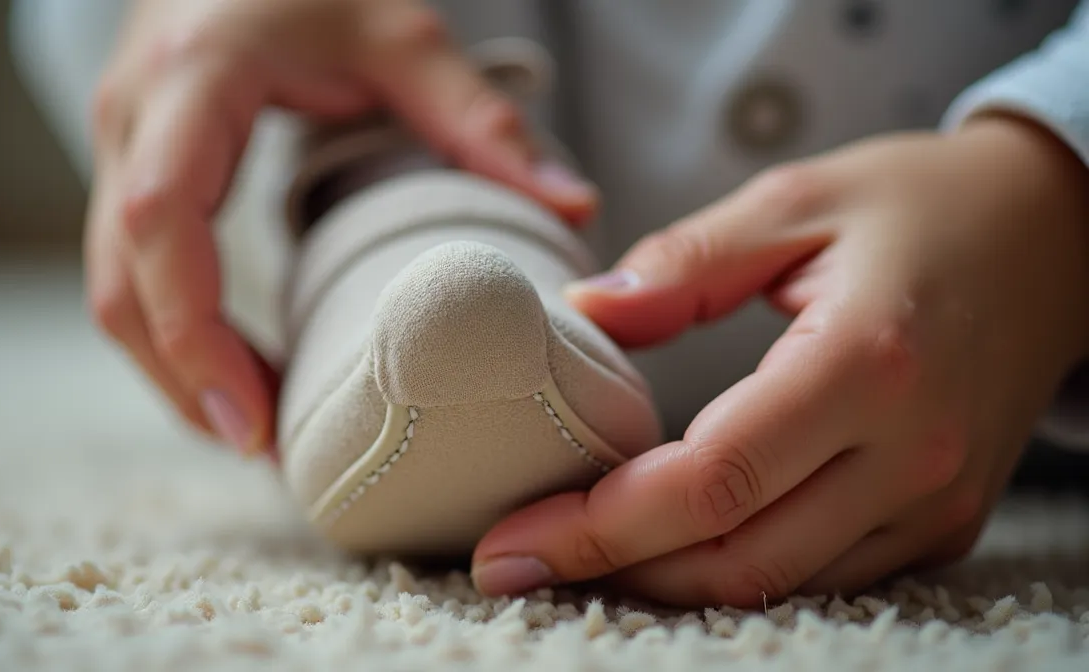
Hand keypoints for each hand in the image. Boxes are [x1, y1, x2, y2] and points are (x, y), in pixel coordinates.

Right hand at [86, 0, 597, 454]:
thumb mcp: (400, 32)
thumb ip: (478, 117)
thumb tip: (573, 207)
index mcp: (195, 80)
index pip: (160, 222)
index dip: (193, 333)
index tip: (252, 418)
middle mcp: (133, 118)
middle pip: (120, 282)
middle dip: (182, 379)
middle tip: (265, 448)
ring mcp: (117, 143)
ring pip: (114, 288)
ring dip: (176, 368)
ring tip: (259, 427)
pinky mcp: (126, 167)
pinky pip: (129, 274)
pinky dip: (176, 334)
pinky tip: (237, 371)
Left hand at [470, 115, 1088, 605]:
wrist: (1052, 236)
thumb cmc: (918, 206)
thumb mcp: (795, 200)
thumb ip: (684, 262)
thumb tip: (583, 313)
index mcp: (865, 362)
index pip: (711, 481)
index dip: (599, 527)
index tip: (509, 542)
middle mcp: (911, 451)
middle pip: (736, 558)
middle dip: (613, 572)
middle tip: (514, 561)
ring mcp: (936, 500)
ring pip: (778, 585)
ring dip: (667, 583)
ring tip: (577, 556)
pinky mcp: (943, 521)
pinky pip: (825, 578)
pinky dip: (738, 573)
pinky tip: (669, 548)